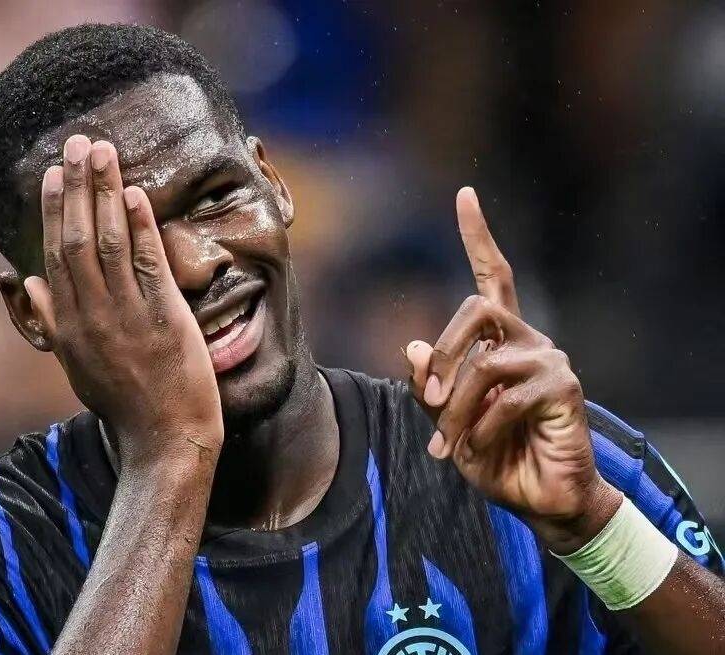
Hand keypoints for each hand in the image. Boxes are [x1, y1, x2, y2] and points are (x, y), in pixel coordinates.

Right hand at [25, 136, 222, 470]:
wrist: (164, 441)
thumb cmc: (123, 402)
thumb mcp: (75, 363)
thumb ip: (52, 320)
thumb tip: (26, 280)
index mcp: (69, 325)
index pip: (56, 255)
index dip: (56, 211)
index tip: (55, 174)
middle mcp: (92, 316)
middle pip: (78, 240)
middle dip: (77, 188)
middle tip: (77, 143)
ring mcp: (127, 317)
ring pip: (109, 244)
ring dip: (105, 194)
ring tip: (103, 152)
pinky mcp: (164, 319)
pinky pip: (147, 266)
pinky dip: (140, 228)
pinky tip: (135, 195)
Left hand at [405, 188, 620, 551]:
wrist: (539, 497)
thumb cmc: (494, 455)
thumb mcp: (447, 422)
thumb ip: (431, 388)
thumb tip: (413, 347)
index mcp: (499, 339)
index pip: (492, 275)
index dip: (478, 236)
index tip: (465, 195)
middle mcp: (527, 338)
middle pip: (476, 309)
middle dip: (445, 356)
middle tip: (435, 402)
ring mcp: (549, 359)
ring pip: (485, 361)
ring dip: (458, 408)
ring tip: (451, 443)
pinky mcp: (564, 386)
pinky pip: (505, 398)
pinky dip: (482, 428)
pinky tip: (482, 448)